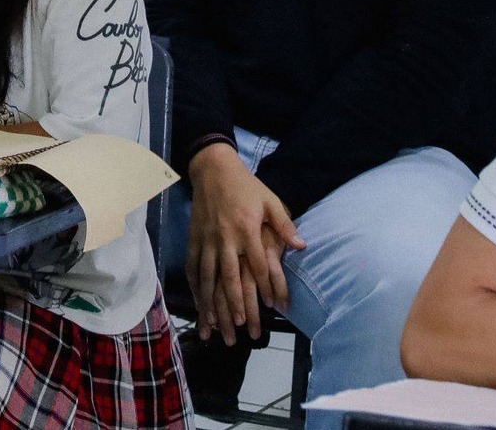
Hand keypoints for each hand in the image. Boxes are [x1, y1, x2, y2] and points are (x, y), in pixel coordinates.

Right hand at [186, 144, 305, 344]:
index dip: (268, 287)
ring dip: (210, 302)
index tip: (275, 308)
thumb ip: (285, 225)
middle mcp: (225, 237)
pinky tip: (197, 302)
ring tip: (214, 324)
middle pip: (229, 277)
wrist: (212, 168)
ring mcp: (206, 239)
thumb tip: (302, 246)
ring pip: (207, 277)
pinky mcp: (193, 238)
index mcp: (246, 229)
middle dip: (234, 304)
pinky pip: (192, 266)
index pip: (258, 265)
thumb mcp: (270, 201)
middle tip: (240, 327)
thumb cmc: (246, 186)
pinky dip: (194, 286)